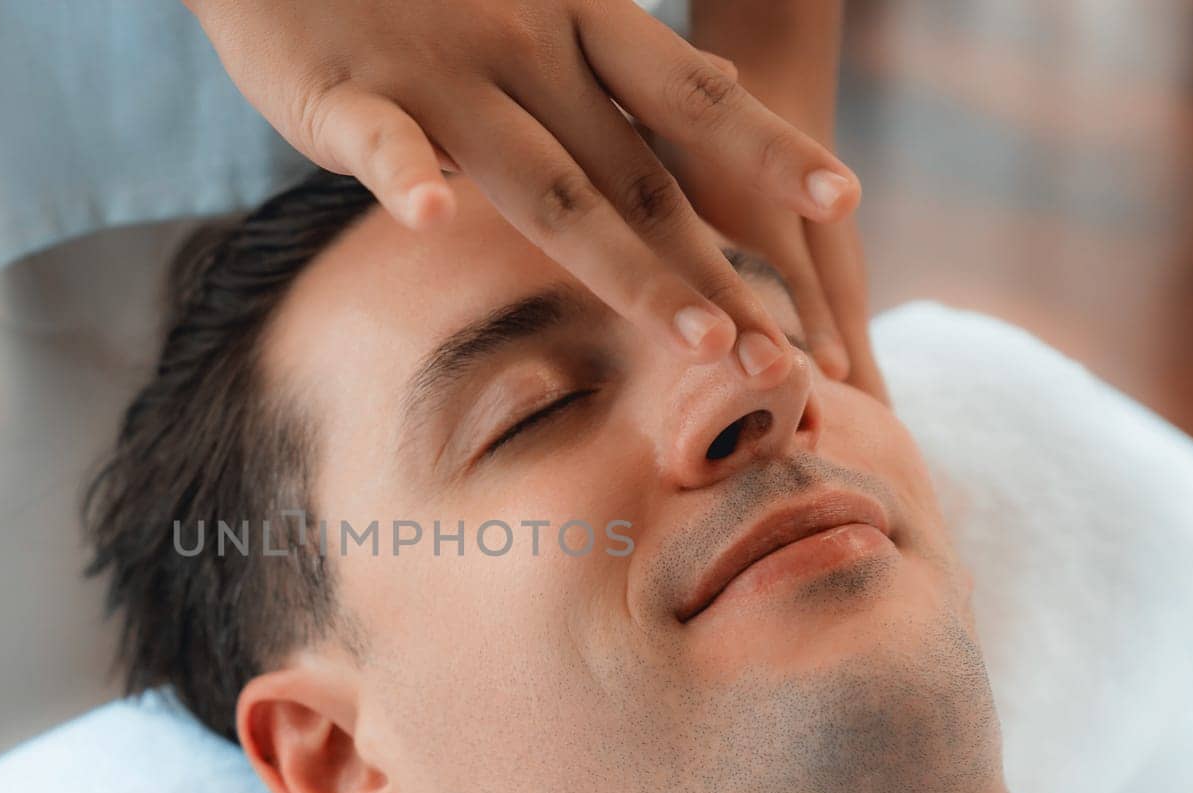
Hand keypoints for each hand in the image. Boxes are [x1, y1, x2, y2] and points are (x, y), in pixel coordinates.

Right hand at [184, 0, 860, 373]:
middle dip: (717, 269)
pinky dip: (407, 178)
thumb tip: (710, 96)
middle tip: (782, 358)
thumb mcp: (540, 6)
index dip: (767, 152)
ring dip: (626, 262)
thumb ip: (616, 69)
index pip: (691, 101)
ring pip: (546, 182)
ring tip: (699, 339)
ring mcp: (441, 75)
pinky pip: (382, 139)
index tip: (844, 205)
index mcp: (579, 29)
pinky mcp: (348, 94)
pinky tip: (435, 219)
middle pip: (639, 175)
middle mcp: (528, 53)